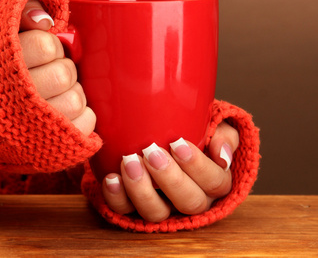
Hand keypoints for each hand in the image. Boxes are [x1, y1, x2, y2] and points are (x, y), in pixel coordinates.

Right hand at [18, 0, 95, 135]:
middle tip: (50, 75)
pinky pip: (86, 124)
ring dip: (72, 94)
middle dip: (62, 70)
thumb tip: (48, 21)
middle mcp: (17, 99)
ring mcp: (35, 127)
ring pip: (76, 100)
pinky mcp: (51, 147)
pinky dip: (83, 117)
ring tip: (57, 95)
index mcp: (3, 67)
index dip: (51, 48)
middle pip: (63, 74)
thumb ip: (22, 14)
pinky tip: (66, 114)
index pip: (46, 46)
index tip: (43, 55)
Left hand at [102, 121, 238, 221]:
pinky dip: (117, 197)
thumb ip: (225, 134)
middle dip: (169, 178)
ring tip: (129, 162)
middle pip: (189, 202)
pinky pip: (125, 211)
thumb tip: (222, 155)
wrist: (154, 133)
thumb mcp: (214, 125)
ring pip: (156, 213)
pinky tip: (112, 178)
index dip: (198, 166)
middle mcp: (190, 199)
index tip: (178, 143)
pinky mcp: (135, 207)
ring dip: (141, 190)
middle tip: (151, 152)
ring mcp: (162, 206)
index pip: (215, 183)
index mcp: (213, 182)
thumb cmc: (190, 129)